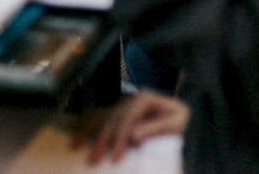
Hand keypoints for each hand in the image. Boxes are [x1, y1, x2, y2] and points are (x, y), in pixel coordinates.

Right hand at [72, 92, 190, 164]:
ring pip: (101, 116)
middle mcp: (131, 99)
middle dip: (102, 140)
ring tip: (76, 147)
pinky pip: (98, 117)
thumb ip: (157, 127)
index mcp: (145, 98)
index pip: (128, 119)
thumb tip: (134, 134)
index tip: (116, 158)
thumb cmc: (181, 122)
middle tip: (94, 160)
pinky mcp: (118, 112)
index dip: (120, 138)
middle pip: (112, 119)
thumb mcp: (177, 123)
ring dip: (88, 133)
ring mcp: (123, 104)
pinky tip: (76, 137)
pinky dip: (86, 126)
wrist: (183, 118)